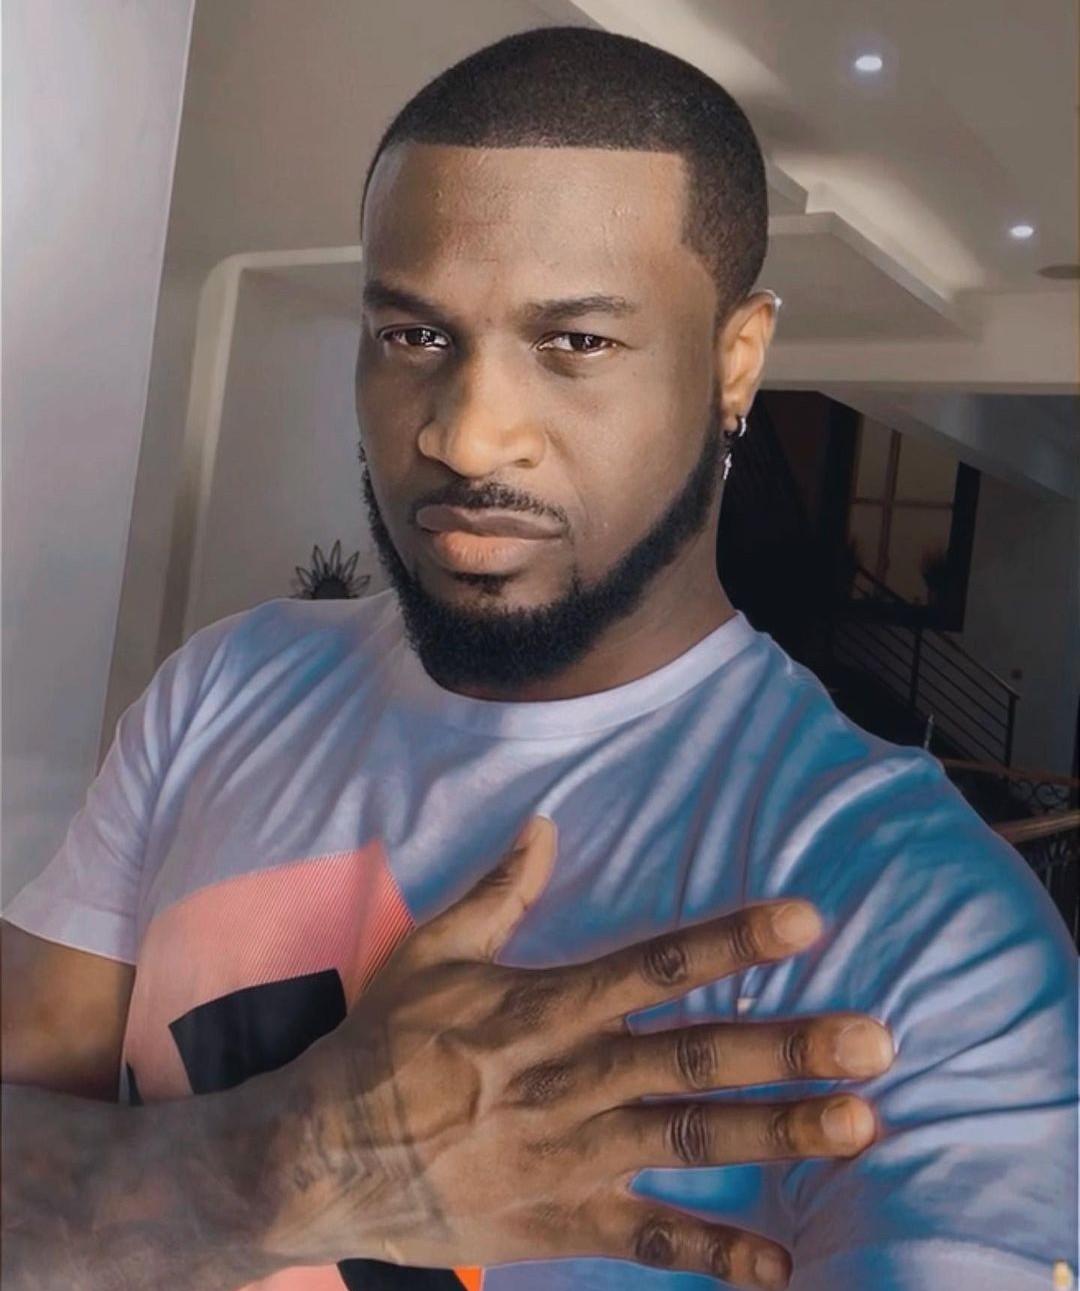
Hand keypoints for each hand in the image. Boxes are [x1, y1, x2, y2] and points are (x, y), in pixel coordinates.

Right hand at [261, 816, 893, 1288]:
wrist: (324, 1155)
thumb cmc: (382, 1043)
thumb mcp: (430, 952)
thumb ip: (497, 892)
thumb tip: (545, 825)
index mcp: (540, 1009)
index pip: (653, 966)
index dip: (730, 942)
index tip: (804, 921)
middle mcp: (568, 1081)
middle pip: (692, 1058)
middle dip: (787, 1048)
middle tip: (874, 1040)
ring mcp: (568, 1157)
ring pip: (686, 1142)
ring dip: (776, 1135)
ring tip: (858, 1125)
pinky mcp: (558, 1223)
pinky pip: (644, 1240)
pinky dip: (712, 1254)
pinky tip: (783, 1264)